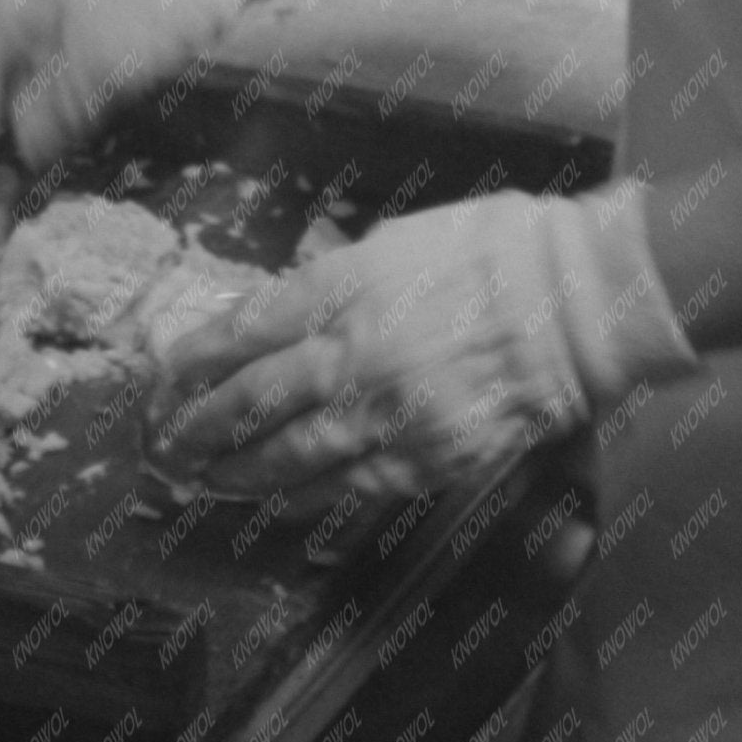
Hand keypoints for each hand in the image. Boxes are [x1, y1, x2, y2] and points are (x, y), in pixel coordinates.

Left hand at [148, 183, 695, 511]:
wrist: (577, 301)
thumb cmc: (497, 251)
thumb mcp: (397, 240)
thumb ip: (339, 280)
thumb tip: (292, 311)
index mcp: (340, 287)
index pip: (243, 330)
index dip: (195, 360)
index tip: (165, 376)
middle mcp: (351, 353)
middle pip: (252, 400)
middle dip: (200, 426)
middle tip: (167, 443)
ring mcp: (387, 412)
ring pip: (291, 454)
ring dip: (242, 472)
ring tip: (208, 482)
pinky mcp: (427, 457)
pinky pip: (352, 485)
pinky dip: (310, 497)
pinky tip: (284, 502)